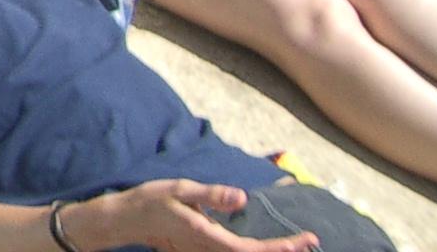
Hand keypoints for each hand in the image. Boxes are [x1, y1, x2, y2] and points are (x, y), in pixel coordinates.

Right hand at [72, 180, 316, 251]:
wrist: (125, 220)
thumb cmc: (151, 201)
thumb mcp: (180, 190)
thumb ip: (211, 195)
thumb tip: (243, 198)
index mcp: (209, 237)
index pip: (254, 251)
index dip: (282, 248)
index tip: (306, 240)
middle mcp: (210, 251)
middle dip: (282, 250)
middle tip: (310, 240)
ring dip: (268, 251)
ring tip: (294, 243)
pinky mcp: (202, 251)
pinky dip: (253, 250)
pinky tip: (263, 244)